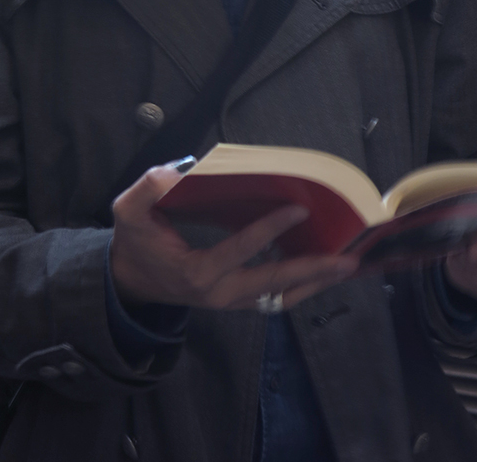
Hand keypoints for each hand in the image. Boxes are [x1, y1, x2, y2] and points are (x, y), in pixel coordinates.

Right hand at [110, 162, 358, 309]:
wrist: (130, 281)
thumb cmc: (135, 241)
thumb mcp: (129, 211)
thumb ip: (149, 189)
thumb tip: (177, 175)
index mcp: (196, 272)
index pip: (240, 250)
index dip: (270, 229)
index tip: (298, 209)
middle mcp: (219, 293)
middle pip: (274, 285)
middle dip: (312, 271)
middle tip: (347, 258)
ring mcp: (230, 301)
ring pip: (280, 298)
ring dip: (314, 282)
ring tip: (345, 265)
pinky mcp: (236, 301)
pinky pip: (275, 297)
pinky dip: (301, 284)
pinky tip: (322, 268)